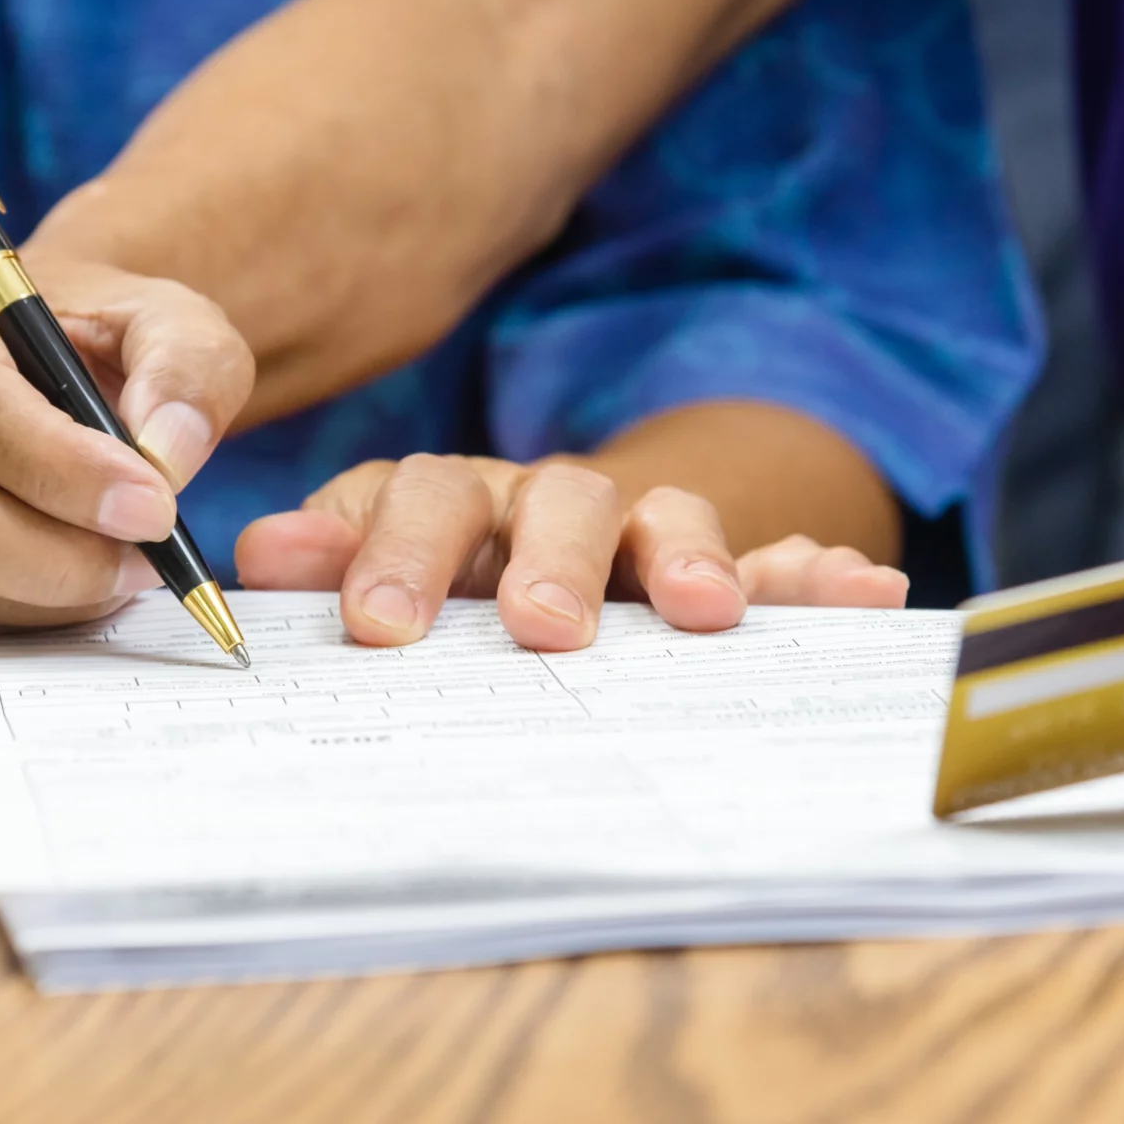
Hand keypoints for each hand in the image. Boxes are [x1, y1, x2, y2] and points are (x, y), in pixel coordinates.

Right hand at [0, 238, 254, 634]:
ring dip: (31, 595)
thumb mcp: (157, 318)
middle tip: (140, 565)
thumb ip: (185, 365)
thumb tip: (168, 452)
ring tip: (111, 573)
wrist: (23, 371)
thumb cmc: (81, 341)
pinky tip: (47, 589)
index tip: (151, 508)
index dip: (58, 465)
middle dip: (47, 554)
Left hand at [235, 453, 906, 650]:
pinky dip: (814, 576)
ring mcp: (636, 538)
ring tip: (704, 610)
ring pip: (663, 519)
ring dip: (684, 554)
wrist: (535, 584)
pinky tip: (863, 591)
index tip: (379, 625)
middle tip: (545, 627)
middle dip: (550, 558)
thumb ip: (331, 567)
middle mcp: (543, 507)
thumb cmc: (439, 600)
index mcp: (450, 507)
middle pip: (552, 499)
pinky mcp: (719, 575)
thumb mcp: (374, 588)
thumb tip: (260, 553)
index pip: (420, 496)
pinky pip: (773, 564)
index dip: (395, 549)